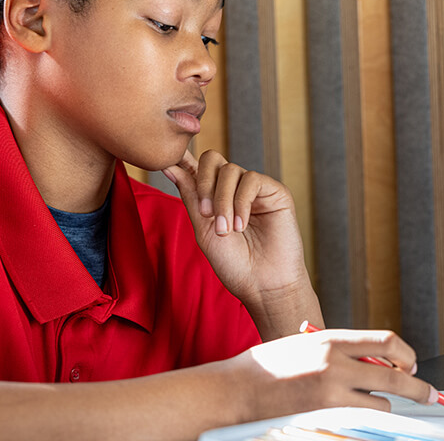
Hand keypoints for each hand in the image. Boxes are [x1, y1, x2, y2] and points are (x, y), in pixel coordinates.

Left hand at [163, 150, 310, 313]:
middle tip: (205, 213)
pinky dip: (241, 202)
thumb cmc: (234, 264)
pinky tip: (241, 225)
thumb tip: (170, 166)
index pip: (196, 168)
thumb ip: (190, 197)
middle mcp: (233, 188)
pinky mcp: (275, 192)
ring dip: (223, 201)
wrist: (263, 285)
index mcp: (213, 196)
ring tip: (225, 231)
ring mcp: (254, 189)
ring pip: (230, 170)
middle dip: (203, 182)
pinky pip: (251, 180)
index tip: (167, 162)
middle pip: (213, 159)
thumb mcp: (203, 229)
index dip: (182, 160)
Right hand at [231, 328, 435, 419]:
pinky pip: (362, 419)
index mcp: (330, 338)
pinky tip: (351, 415)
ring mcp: (331, 391)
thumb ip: (337, 351)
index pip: (386, 341)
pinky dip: (364, 419)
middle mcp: (335, 361)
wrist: (234, 390)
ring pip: (381, 402)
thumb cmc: (265, 368)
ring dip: (380, 405)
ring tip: (360, 403)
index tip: (411, 364)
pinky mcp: (325, 415)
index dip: (407, 354)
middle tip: (430, 394)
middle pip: (397, 375)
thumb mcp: (304, 345)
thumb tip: (373, 364)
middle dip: (419, 387)